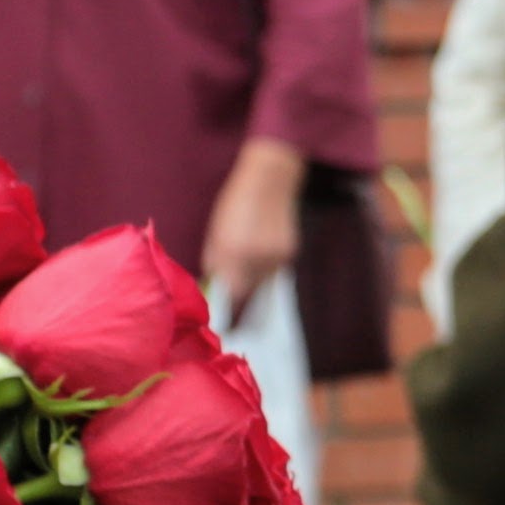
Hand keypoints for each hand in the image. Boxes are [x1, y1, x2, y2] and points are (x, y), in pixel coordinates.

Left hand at [203, 138, 306, 322]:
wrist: (270, 178)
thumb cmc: (236, 201)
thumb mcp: (216, 230)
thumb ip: (215, 259)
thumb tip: (216, 283)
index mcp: (234, 252)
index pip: (234, 295)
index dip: (231, 314)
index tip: (227, 326)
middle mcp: (257, 258)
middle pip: (251, 295)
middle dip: (243, 305)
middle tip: (236, 318)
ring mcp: (276, 256)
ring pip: (263, 284)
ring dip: (253, 285)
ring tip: (247, 275)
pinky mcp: (289, 252)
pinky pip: (274, 272)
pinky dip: (265, 270)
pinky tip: (260, 256)